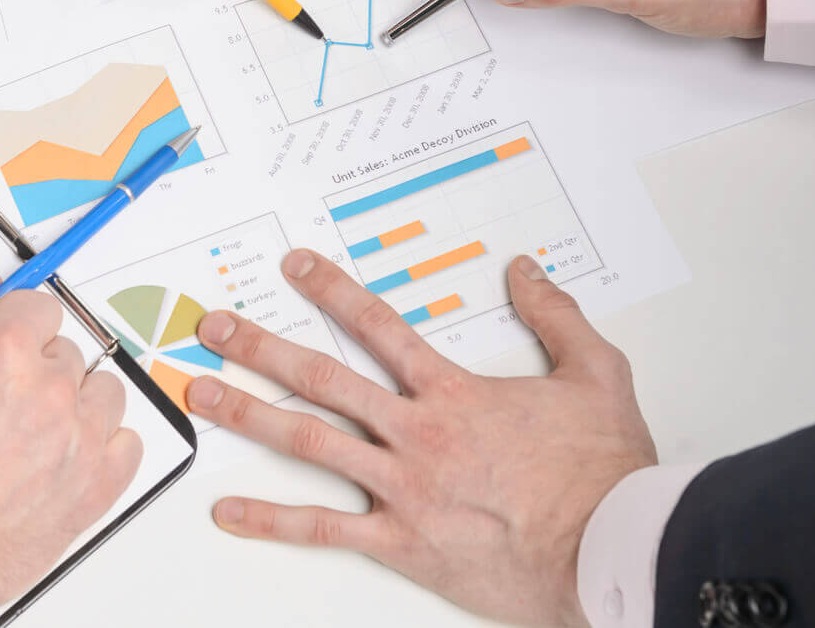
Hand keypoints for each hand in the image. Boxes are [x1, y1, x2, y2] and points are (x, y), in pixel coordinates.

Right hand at [0, 274, 141, 617]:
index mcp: (6, 352)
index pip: (39, 306)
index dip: (14, 326)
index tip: (3, 345)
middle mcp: (50, 390)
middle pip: (66, 352)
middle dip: (35, 368)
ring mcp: (79, 439)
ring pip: (102, 392)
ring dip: (74, 403)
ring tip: (33, 430)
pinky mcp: (95, 487)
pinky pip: (128, 444)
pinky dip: (103, 445)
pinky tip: (70, 453)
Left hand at [185, 251, 655, 626]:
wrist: (612, 549)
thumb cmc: (604, 473)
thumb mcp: (596, 375)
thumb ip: (556, 317)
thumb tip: (528, 271)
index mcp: (455, 392)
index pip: (379, 326)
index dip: (332, 290)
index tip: (295, 266)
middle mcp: (419, 433)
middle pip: (324, 378)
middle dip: (261, 348)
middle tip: (215, 328)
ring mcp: (405, 488)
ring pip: (310, 442)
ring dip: (249, 416)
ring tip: (202, 397)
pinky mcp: (404, 542)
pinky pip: (324, 530)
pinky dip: (273, 521)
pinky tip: (230, 511)